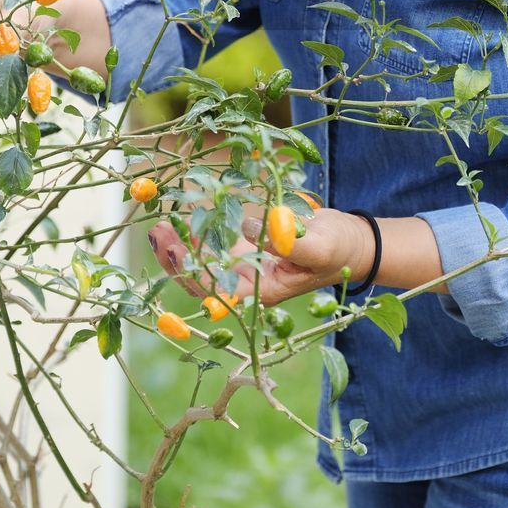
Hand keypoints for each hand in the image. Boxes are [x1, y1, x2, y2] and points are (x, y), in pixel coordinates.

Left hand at [146, 209, 374, 306]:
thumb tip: (250, 226)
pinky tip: (182, 216)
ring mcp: (244, 266)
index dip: (194, 277)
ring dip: (179, 247)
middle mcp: (248, 283)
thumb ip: (288, 241)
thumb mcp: (319, 246)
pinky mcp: (245, 249)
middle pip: (201, 279)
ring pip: (202, 263)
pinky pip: (213, 246)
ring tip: (160, 224)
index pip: (219, 291)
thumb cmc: (338, 249)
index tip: (176, 253)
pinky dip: (195, 234)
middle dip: (176, 258)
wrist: (349, 243)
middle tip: (159, 231)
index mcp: (263, 290)